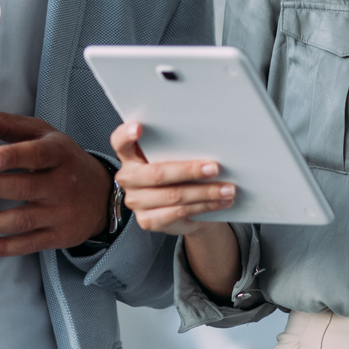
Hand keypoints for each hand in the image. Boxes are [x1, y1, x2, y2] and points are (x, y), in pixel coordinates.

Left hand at [0, 111, 113, 256]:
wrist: (100, 195)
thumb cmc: (63, 160)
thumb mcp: (42, 135)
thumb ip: (7, 126)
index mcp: (59, 153)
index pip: (37, 154)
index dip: (14, 156)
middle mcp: (64, 183)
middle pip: (27, 187)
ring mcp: (61, 213)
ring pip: (24, 219)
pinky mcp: (58, 236)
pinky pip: (28, 244)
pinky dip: (3, 247)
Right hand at [108, 121, 241, 296]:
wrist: (183, 208)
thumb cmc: (179, 175)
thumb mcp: (176, 158)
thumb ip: (180, 149)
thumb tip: (210, 141)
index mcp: (130, 156)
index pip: (120, 142)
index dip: (126, 135)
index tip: (139, 127)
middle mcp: (128, 178)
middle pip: (156, 174)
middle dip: (189, 170)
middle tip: (215, 168)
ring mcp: (135, 201)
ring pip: (174, 195)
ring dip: (206, 192)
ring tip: (228, 189)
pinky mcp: (148, 221)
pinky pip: (179, 212)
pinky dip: (205, 206)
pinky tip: (220, 202)